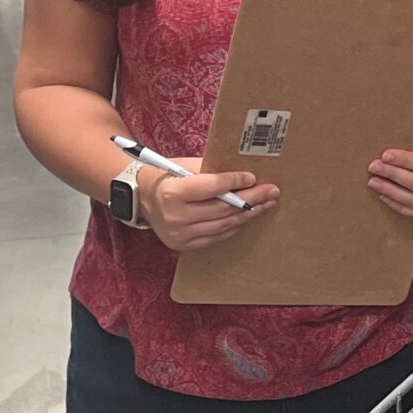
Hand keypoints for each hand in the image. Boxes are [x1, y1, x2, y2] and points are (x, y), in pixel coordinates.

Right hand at [139, 155, 277, 251]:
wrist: (140, 198)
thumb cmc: (165, 176)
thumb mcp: (184, 167)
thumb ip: (211, 172)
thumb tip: (244, 175)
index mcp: (173, 193)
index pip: (213, 187)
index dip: (236, 181)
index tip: (254, 177)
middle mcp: (176, 217)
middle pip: (223, 208)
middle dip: (251, 199)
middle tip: (272, 191)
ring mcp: (179, 235)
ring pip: (223, 225)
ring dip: (248, 215)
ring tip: (266, 204)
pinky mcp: (183, 245)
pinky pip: (216, 237)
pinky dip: (234, 226)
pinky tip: (247, 217)